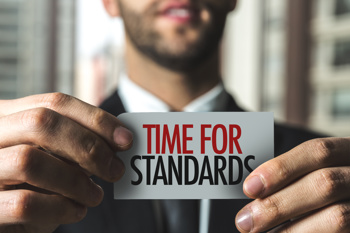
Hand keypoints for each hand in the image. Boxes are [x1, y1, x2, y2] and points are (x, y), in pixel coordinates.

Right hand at [0, 93, 132, 232]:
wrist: (5, 215)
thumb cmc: (32, 183)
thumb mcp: (53, 157)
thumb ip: (76, 144)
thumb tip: (120, 140)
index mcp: (8, 116)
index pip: (55, 103)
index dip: (96, 119)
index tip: (126, 139)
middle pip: (41, 122)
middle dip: (88, 146)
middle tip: (115, 170)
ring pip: (29, 161)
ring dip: (76, 181)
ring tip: (96, 195)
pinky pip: (24, 204)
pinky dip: (60, 208)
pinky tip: (76, 211)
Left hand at [235, 137, 349, 232]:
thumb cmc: (331, 191)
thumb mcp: (318, 173)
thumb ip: (295, 178)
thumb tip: (254, 189)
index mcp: (348, 153)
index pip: (318, 151)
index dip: (281, 168)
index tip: (250, 187)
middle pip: (324, 184)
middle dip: (278, 204)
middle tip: (246, 221)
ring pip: (337, 217)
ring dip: (291, 230)